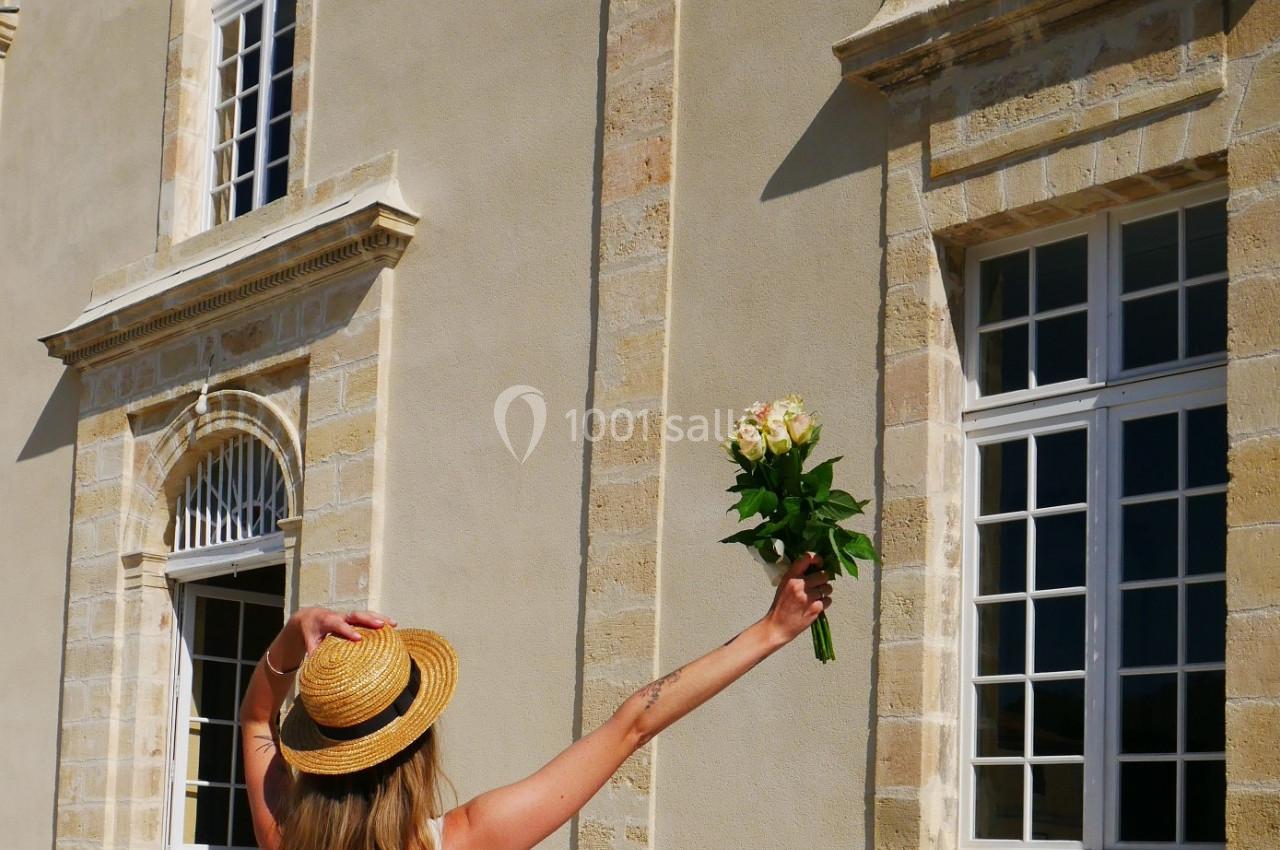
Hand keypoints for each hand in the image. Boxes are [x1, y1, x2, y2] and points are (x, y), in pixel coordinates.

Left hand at [273, 608, 397, 667]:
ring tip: (394, 624)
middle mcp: (340, 615)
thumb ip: (314, 652)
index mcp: (327, 621)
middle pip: (355, 615)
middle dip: (368, 619)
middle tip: (380, 625)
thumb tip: (316, 667)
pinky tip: (393, 625)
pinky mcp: (354, 617)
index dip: (348, 631)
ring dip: (380, 617)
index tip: (358, 638)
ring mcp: (349, 615)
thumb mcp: (309, 642)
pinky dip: (381, 619)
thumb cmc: (311, 632)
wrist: (310, 616)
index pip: (339, 625)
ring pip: (365, 613)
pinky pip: (369, 616)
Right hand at [761, 553, 830, 645]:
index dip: (817, 558)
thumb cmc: (780, 606)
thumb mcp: (783, 585)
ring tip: (815, 597)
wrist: (777, 626)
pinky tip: (815, 606)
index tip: (820, 563)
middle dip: (823, 580)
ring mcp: (808, 596)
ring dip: (825, 592)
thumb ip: (796, 574)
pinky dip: (824, 603)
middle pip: (824, 574)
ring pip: (828, 588)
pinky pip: (828, 600)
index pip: (808, 558)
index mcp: (791, 576)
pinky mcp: (815, 608)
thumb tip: (814, 567)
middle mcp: (800, 584)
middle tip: (817, 586)